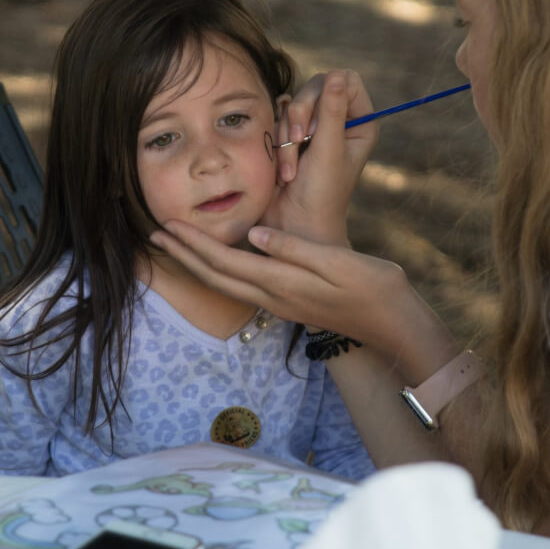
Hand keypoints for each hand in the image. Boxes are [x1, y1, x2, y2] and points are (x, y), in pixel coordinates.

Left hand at [150, 221, 457, 381]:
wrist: (394, 324)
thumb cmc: (374, 287)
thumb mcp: (336, 262)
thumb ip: (293, 250)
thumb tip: (254, 235)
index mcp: (281, 283)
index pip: (225, 262)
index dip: (194, 244)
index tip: (168, 224)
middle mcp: (274, 297)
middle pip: (216, 276)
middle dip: (184, 255)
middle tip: (155, 233)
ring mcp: (281, 303)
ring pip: (226, 284)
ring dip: (198, 264)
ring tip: (176, 246)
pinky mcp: (289, 302)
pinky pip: (242, 285)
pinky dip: (220, 270)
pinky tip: (218, 259)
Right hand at [263, 69, 377, 243]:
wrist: (295, 227)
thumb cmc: (320, 195)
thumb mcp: (328, 151)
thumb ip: (331, 111)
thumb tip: (338, 74)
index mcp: (360, 123)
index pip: (347, 81)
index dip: (328, 93)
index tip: (317, 123)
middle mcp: (339, 122)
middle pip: (316, 86)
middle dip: (300, 115)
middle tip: (297, 142)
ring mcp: (313, 128)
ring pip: (293, 103)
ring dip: (286, 135)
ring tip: (290, 169)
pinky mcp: (291, 136)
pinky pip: (278, 118)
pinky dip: (276, 141)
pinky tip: (283, 168)